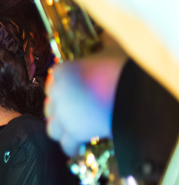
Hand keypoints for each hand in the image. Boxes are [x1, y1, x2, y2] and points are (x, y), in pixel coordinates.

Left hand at [45, 37, 126, 155]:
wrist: (134, 92)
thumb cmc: (123, 67)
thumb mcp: (111, 49)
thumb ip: (104, 44)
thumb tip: (107, 35)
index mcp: (61, 71)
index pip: (52, 83)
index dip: (61, 90)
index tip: (69, 93)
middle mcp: (56, 94)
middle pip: (50, 106)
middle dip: (59, 110)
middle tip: (73, 113)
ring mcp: (63, 114)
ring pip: (53, 127)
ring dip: (61, 129)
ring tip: (71, 131)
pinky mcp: (74, 132)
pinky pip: (67, 144)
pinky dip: (71, 147)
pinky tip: (77, 149)